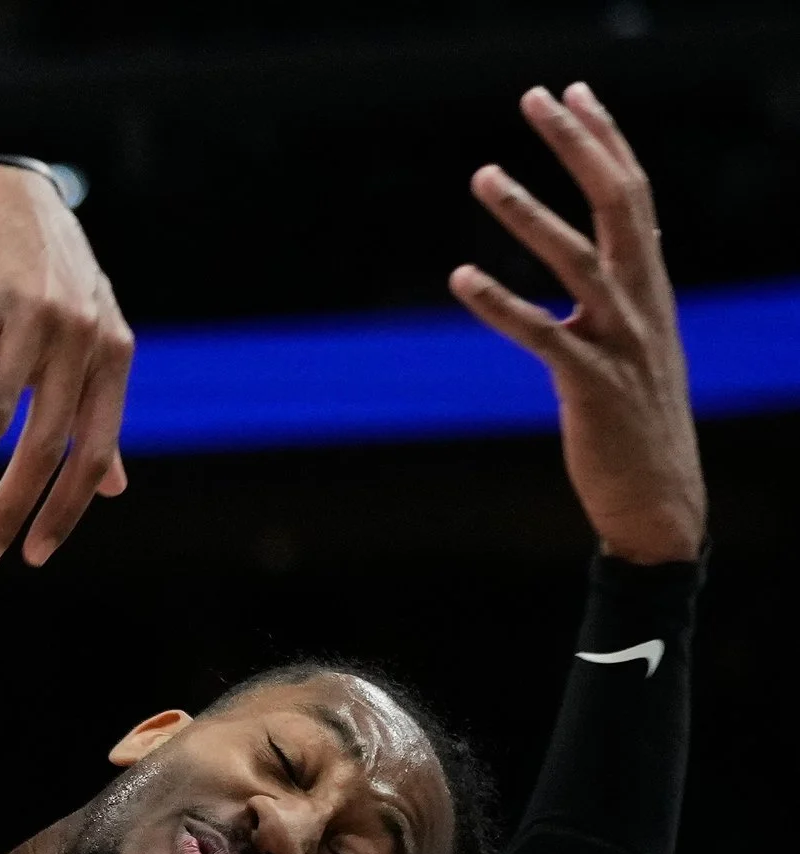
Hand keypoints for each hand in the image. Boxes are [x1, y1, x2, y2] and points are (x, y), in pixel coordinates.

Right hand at [0, 163, 133, 570]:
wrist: (7, 199)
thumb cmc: (52, 282)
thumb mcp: (93, 342)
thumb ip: (99, 414)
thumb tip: (112, 487)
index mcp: (112, 359)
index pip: (92, 455)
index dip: (63, 512)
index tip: (30, 558)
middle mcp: (79, 341)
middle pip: (41, 448)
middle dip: (5, 512)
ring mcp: (32, 319)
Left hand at [451, 84, 705, 565]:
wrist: (659, 498)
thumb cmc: (639, 419)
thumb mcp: (644, 338)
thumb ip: (635, 287)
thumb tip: (633, 241)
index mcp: (652, 286)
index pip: (634, 193)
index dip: (604, 138)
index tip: (573, 90)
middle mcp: (643, 301)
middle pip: (617, 203)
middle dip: (577, 145)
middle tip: (535, 97)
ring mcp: (619, 342)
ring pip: (577, 260)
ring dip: (528, 213)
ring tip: (483, 171)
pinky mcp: (588, 385)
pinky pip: (540, 336)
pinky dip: (501, 304)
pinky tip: (460, 277)